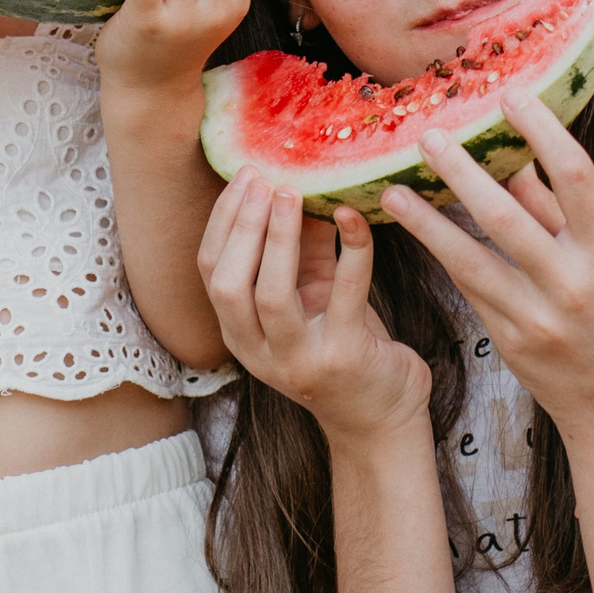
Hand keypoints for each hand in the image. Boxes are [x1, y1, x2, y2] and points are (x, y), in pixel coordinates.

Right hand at [200, 165, 431, 444]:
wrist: (383, 417)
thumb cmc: (345, 345)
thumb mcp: (315, 294)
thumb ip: (301, 248)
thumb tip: (295, 182)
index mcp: (240, 333)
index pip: (210, 271)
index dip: (223, 220)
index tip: (245, 175)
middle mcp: (259, 352)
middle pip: (228, 283)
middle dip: (243, 225)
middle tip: (265, 178)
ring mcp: (298, 360)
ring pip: (271, 295)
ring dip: (279, 238)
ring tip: (294, 193)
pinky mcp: (343, 358)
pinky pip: (345, 294)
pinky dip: (351, 249)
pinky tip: (354, 216)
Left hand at [378, 91, 593, 425]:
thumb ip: (563, 215)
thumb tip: (518, 157)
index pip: (575, 176)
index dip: (542, 130)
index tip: (511, 96)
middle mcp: (570, 283)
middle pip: (506, 215)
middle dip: (461, 171)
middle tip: (429, 135)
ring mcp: (535, 316)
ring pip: (469, 257)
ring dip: (426, 220)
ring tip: (393, 188)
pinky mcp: (507, 339)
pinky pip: (467, 287)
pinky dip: (441, 252)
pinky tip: (415, 228)